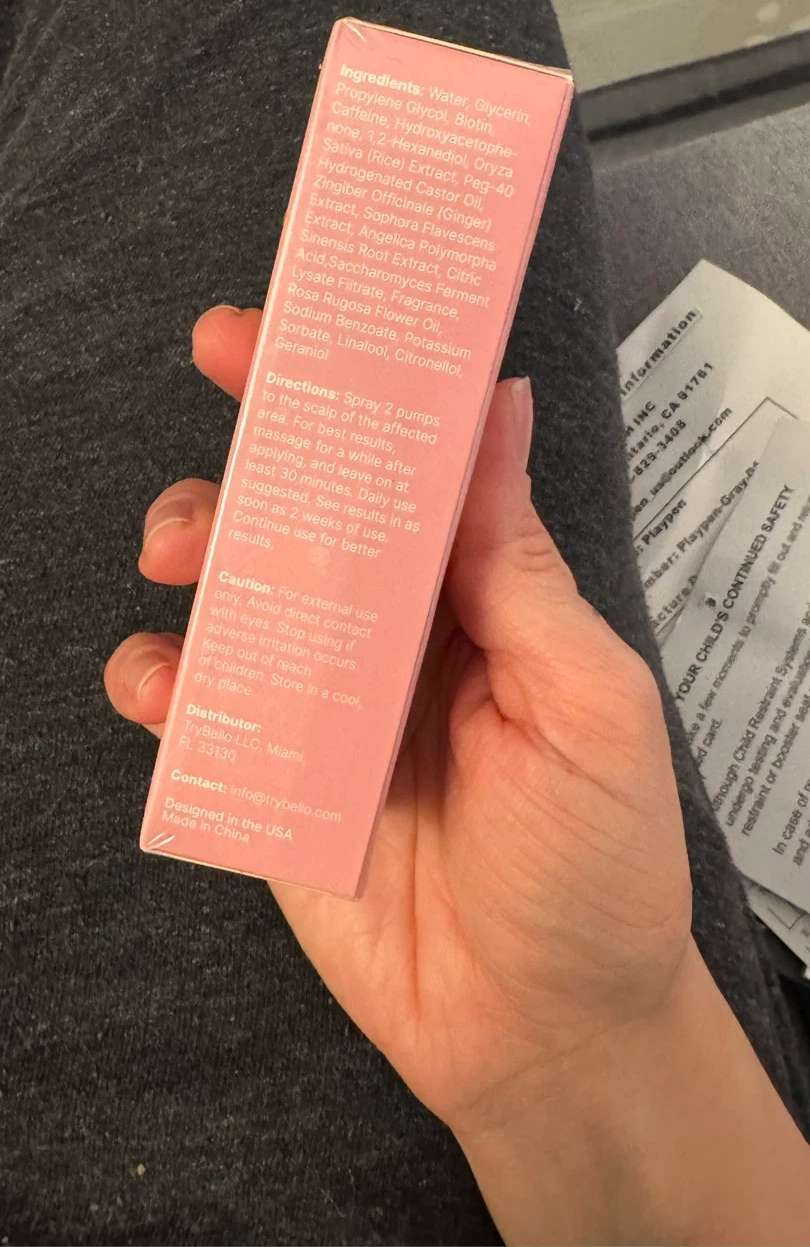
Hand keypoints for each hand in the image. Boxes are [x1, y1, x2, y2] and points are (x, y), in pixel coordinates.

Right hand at [106, 304, 690, 1123]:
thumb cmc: (598, 866)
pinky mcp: (273, 781)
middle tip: (223, 366)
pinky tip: (160, 678)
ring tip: (184, 543)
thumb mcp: (586, 700)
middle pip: (315, 509)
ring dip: (203, 541)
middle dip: (265, 430)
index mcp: (479, 598)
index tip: (319, 317)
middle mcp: (397, 636)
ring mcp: (328, 706)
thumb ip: (520, 564)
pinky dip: (163, 685)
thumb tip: (499, 412)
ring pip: (243, 592)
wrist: (544, 1030)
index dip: (368, 387)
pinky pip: (200, 714)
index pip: (415, 467)